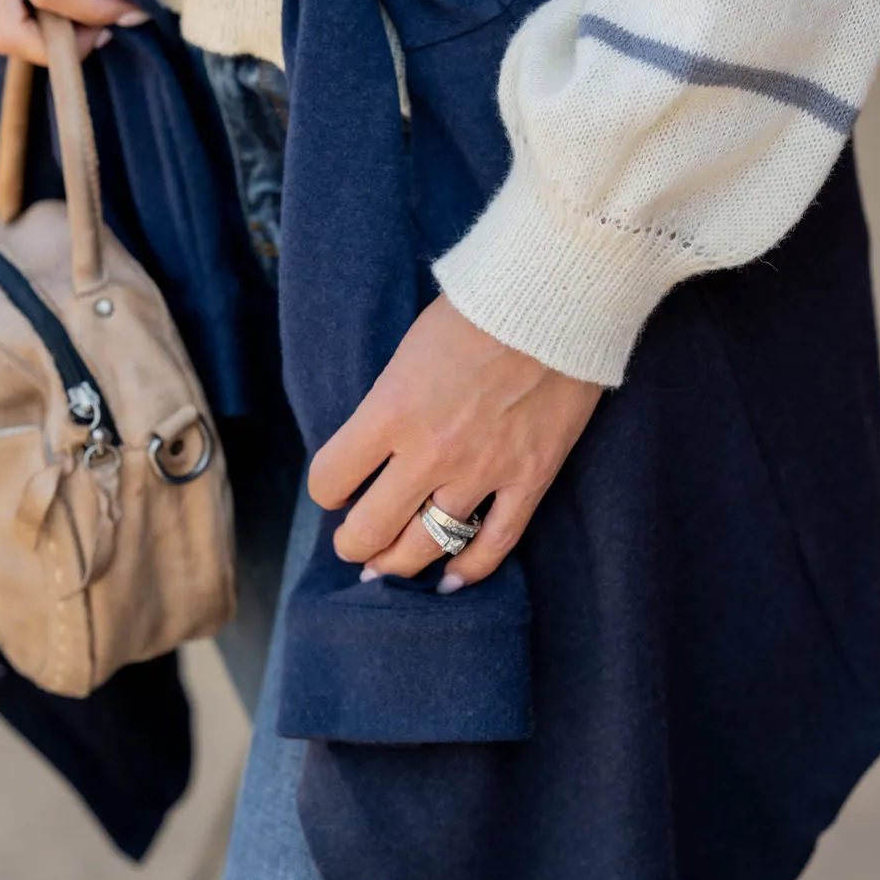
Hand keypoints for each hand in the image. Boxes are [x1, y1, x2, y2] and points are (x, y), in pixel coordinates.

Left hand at [309, 295, 601, 591]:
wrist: (552, 299)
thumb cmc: (476, 309)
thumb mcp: (410, 349)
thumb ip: (391, 401)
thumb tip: (379, 441)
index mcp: (390, 411)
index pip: (331, 478)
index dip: (328, 487)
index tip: (336, 486)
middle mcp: (428, 452)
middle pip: (371, 529)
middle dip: (354, 543)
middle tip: (354, 543)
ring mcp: (481, 471)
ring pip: (425, 546)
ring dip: (398, 562)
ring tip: (388, 565)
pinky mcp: (529, 478)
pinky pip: (493, 545)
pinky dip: (468, 571)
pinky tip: (449, 580)